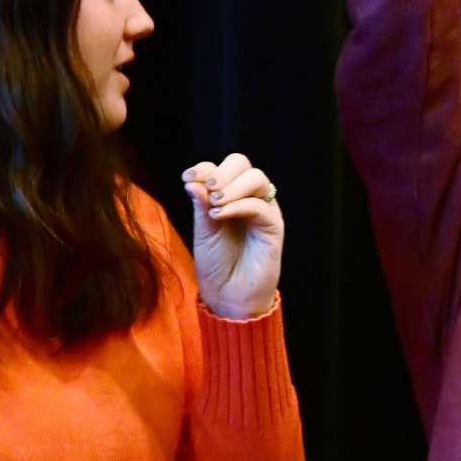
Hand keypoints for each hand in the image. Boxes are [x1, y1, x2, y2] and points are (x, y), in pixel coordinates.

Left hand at [183, 153, 283, 318]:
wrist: (229, 296)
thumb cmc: (216, 265)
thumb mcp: (202, 231)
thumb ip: (200, 206)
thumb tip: (192, 181)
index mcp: (230, 197)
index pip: (221, 168)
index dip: (204, 167)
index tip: (188, 178)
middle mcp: (248, 199)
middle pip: (242, 164)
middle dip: (221, 172)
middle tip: (207, 189)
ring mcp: (263, 211)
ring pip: (256, 178)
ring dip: (232, 186)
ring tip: (214, 204)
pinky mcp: (273, 227)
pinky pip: (260, 205)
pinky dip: (238, 206)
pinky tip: (219, 216)